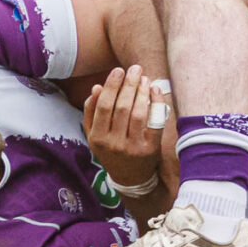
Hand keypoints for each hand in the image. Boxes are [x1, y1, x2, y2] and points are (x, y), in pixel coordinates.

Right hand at [81, 65, 172, 188]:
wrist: (131, 178)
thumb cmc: (111, 150)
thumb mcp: (94, 136)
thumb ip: (91, 113)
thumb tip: (97, 88)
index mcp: (97, 138)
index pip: (104, 106)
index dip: (111, 86)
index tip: (118, 70)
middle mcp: (114, 143)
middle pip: (121, 107)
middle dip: (129, 85)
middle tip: (135, 69)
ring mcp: (133, 147)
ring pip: (138, 113)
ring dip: (142, 92)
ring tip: (144, 78)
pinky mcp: (150, 148)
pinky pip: (155, 121)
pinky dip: (156, 104)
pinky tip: (155, 91)